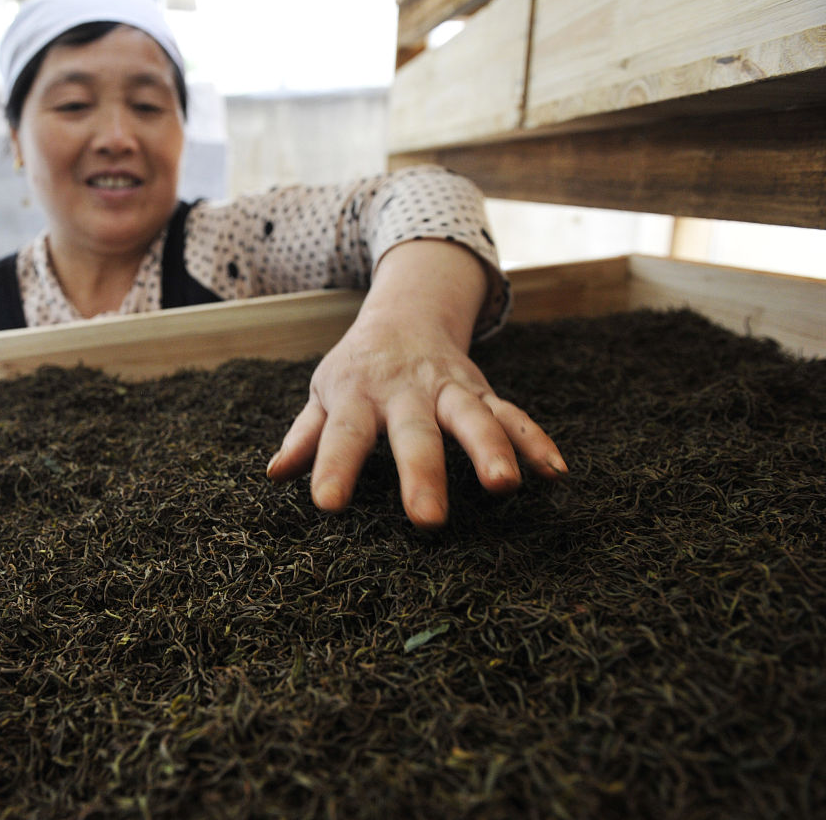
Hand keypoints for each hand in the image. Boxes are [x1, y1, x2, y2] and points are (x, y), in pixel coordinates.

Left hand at [264, 240, 566, 528]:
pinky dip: (536, 441)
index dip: (334, 467)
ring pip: (474, 418)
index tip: (327, 504)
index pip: (343, 433)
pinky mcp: (483, 392)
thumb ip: (306, 435)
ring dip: (491, 450)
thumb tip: (275, 473)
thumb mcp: (324, 393)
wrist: (406, 312)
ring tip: (504, 486)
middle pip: (415, 433)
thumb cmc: (357, 367)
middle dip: (423, 473)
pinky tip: (556, 473)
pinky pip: (514, 416)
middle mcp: (407, 391)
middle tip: (427, 519)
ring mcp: (450, 390)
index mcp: (358, 394)